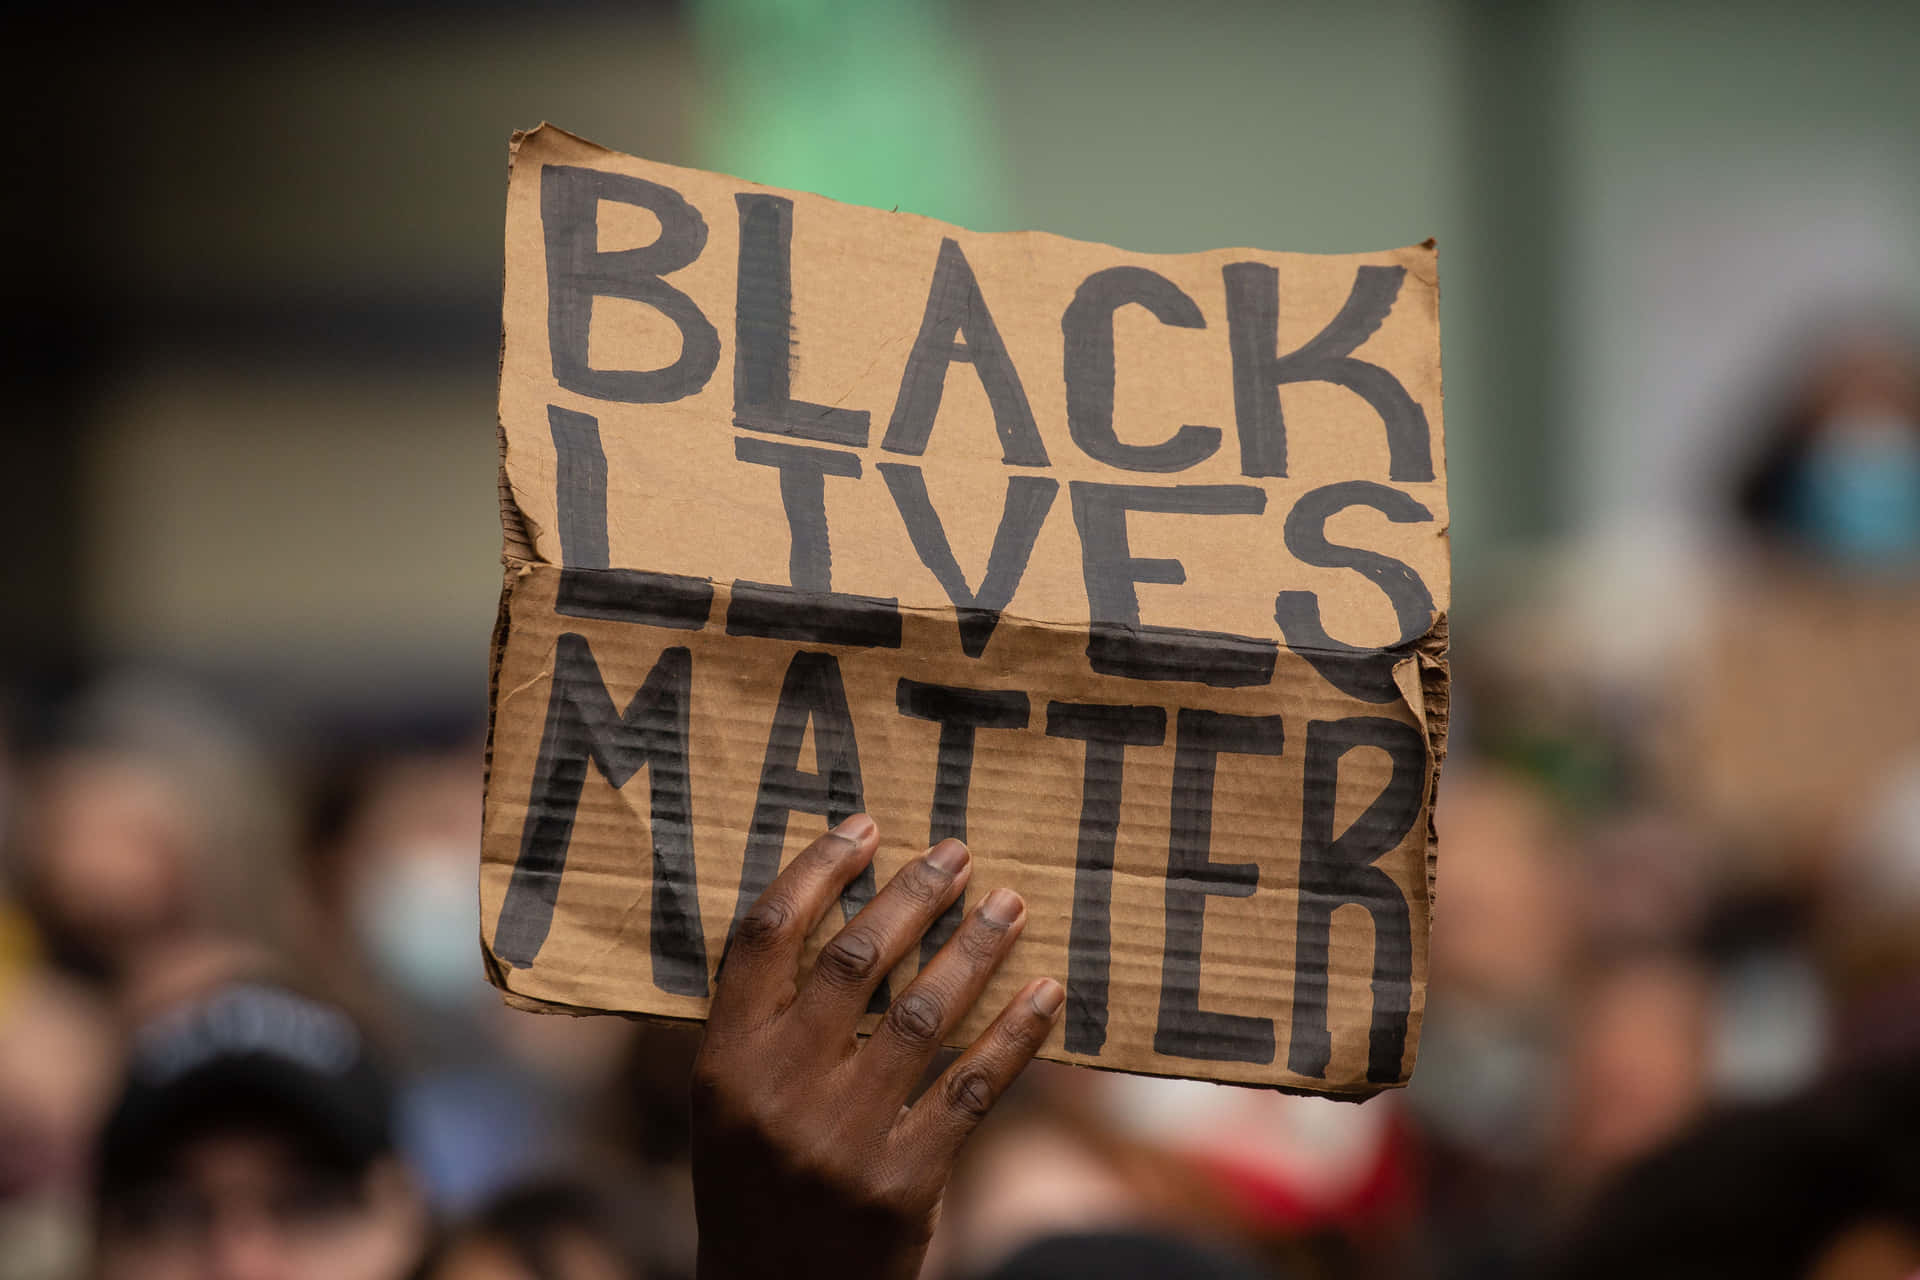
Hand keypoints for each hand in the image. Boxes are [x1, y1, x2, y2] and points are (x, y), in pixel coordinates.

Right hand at [690, 814, 1064, 1279]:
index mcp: (724, 1063)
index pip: (768, 935)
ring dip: (975, 948)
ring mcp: (843, 1139)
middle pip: (854, 959)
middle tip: (958, 853)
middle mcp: (778, 1093)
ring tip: (1010, 904)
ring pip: (922, 1013)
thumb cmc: (755, 1186)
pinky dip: (1017, 1033)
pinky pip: (974, 1086)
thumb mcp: (729, 1105)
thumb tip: (840, 908)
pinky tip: (1046, 992)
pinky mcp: (905, 1182)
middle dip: (915, 894)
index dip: (820, 869)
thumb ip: (765, 1021)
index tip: (868, 826)